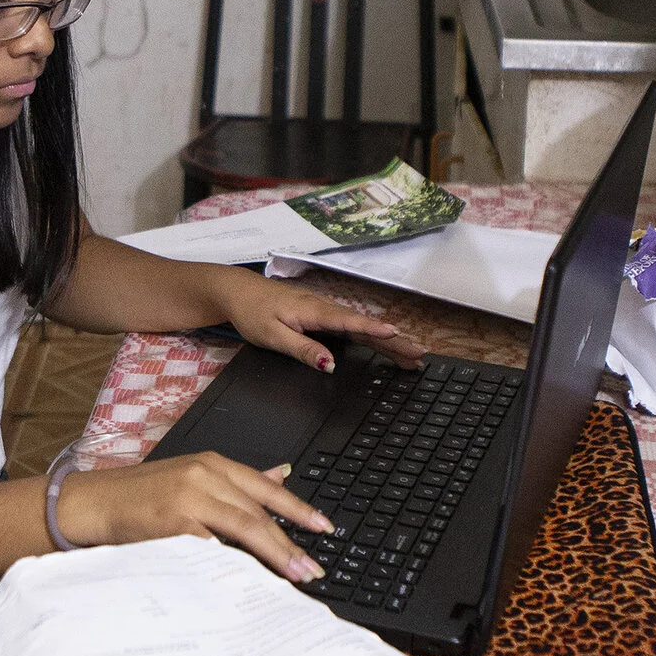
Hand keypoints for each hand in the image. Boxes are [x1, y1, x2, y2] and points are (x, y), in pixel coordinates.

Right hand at [56, 452, 333, 581]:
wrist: (92, 503)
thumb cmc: (139, 497)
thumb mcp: (191, 476)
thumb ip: (234, 481)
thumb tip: (281, 474)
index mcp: (211, 463)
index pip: (266, 487)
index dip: (299, 508)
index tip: (324, 528)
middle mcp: (203, 475)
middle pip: (260, 511)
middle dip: (290, 542)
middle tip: (312, 568)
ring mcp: (189, 497)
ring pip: (244, 527)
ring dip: (273, 554)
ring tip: (294, 575)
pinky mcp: (173, 523)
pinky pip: (214, 547)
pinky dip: (234, 563)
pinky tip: (250, 579)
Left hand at [212, 267, 423, 372]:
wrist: (236, 291)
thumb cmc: (252, 312)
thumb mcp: (272, 336)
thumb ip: (303, 349)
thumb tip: (331, 364)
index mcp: (314, 312)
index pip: (351, 323)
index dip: (375, 331)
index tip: (397, 336)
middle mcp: (324, 309)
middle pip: (364, 327)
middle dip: (393, 341)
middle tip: (419, 354)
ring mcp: (324, 312)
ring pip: (361, 328)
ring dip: (387, 341)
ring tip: (411, 356)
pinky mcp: (321, 316)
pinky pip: (351, 327)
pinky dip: (371, 336)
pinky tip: (384, 344)